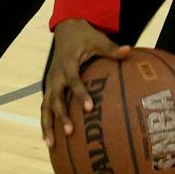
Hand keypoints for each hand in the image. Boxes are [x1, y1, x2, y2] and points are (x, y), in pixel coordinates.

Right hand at [42, 19, 129, 146]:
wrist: (66, 29)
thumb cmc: (84, 36)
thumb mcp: (98, 39)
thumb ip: (111, 48)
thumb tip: (128, 51)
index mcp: (68, 63)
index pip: (74, 81)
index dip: (80, 94)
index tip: (89, 108)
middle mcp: (56, 75)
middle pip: (56, 98)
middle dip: (62, 116)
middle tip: (70, 131)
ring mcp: (51, 82)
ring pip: (46, 106)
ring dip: (48, 125)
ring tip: (51, 144)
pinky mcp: (50, 87)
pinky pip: (46, 107)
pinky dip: (46, 122)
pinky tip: (49, 140)